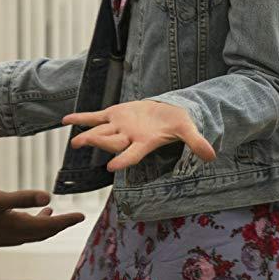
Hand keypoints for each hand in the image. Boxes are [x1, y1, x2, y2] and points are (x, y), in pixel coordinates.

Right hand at [0, 186, 84, 247]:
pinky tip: (20, 217)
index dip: (65, 221)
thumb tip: (49, 197)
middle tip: (72, 217)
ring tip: (48, 213)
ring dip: (41, 225)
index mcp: (15, 227)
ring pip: (28, 234)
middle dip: (57, 225)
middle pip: (41, 233)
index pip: (48, 226)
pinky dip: (26, 226)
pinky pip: (16, 234)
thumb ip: (23, 197)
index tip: (81, 216)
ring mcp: (0, 239)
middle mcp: (10, 237)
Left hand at [65, 100, 216, 171]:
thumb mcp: (187, 130)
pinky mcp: (113, 115)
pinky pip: (94, 117)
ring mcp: (118, 127)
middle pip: (112, 143)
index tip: (111, 167)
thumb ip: (196, 142)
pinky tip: (66, 120)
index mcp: (144, 143)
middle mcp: (128, 138)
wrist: (166, 112)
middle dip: (98, 144)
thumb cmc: (177, 123)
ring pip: (101, 132)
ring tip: (74, 142)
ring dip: (87, 136)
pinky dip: (81, 118)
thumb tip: (212, 156)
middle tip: (82, 144)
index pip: (132, 154)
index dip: (123, 160)